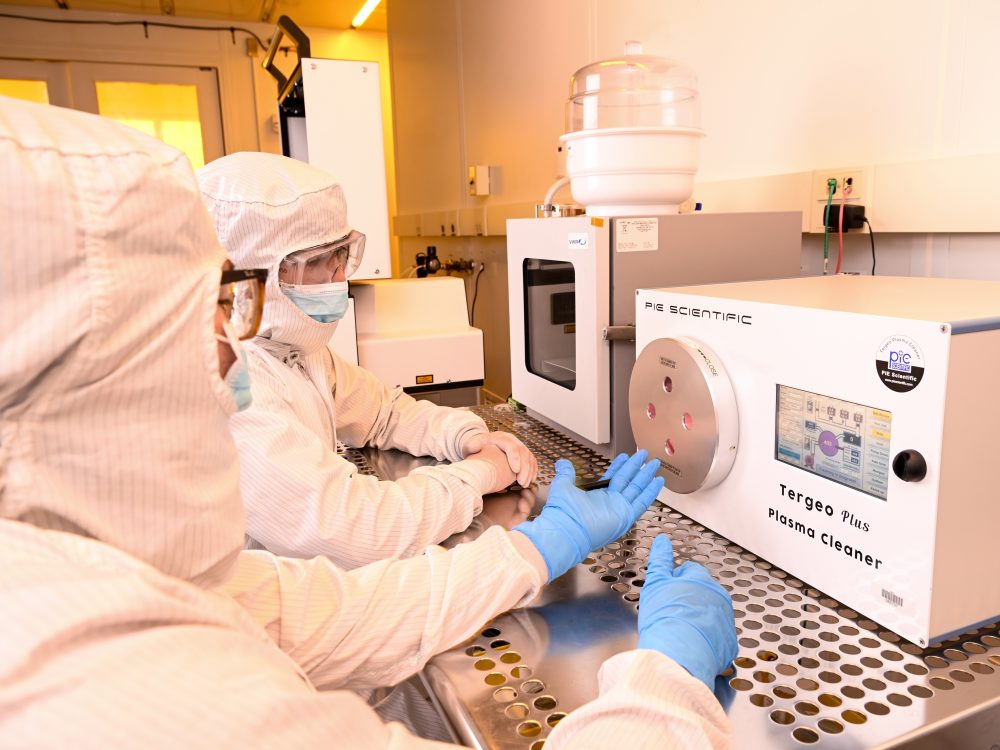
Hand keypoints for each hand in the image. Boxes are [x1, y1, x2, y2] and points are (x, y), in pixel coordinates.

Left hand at [463, 431, 537, 486]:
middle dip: (525, 468)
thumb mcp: (470, 446)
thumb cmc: (475, 449)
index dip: (515, 457)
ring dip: (529, 471)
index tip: (515, 471)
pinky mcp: (522, 453)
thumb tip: (474, 447)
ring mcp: (518, 445)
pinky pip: (532, 460)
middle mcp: (511, 440)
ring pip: (529, 456)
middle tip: (522, 482)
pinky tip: (530, 480)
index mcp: (499, 437)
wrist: (481, 446)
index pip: (510, 445)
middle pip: (523, 451)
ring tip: (525, 484)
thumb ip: (471, 446)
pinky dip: (533, 470)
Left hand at [512, 450, 663, 581]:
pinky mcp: (626, 516)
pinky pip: (642, 502)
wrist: (566, 530)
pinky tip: (658, 481)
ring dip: (647, 475)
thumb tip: (563, 463)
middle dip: (637, 467)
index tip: (626, 455)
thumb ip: (566, 473)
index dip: (620, 466)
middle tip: (646, 455)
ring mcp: (619, 509)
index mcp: (597, 495)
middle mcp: (610, 502)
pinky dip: (651, 491)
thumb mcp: (563, 485)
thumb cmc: (563, 513)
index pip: (613, 477)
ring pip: (637, 488)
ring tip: (656, 463)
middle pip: (628, 480)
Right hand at [637, 536, 737, 691]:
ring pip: (712, 614)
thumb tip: (662, 541)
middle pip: (703, 593)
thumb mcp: (655, 582)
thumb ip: (660, 560)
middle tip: (671, 612)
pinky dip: (706, 640)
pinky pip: (718, 638)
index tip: (666, 593)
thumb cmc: (664, 616)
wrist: (677, 654)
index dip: (675, 580)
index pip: (690, 571)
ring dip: (699, 619)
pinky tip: (691, 645)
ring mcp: (726, 621)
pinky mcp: (729, 644)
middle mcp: (719, 597)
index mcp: (701, 580)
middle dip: (690, 599)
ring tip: (679, 630)